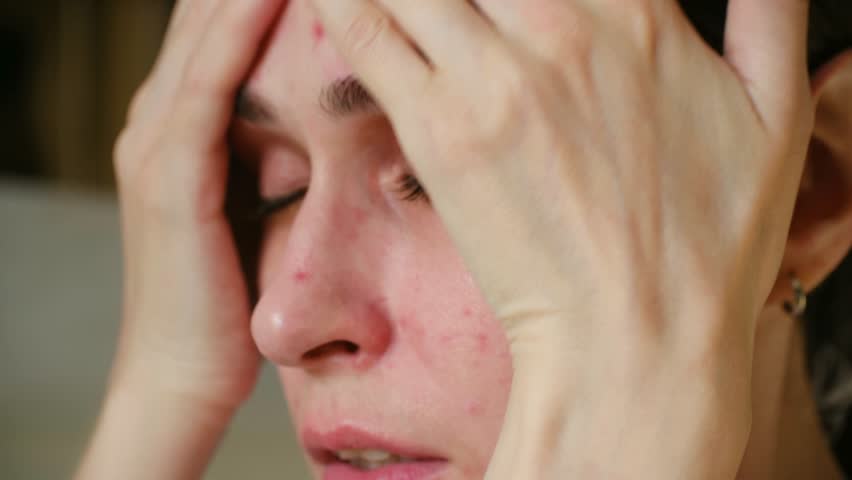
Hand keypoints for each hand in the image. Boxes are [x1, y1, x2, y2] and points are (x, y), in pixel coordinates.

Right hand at [111, 0, 282, 415]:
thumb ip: (264, 156)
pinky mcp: (170, 179)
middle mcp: (155, 122)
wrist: (184, 373)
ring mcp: (154, 146)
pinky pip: (207, 89)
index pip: (211, 33)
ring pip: (201, 40)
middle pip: (201, 19)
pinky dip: (235, 36)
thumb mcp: (250, 208)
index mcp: (176, 127)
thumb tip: (308, 124)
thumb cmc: (228, 295)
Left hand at [308, 0, 813, 477]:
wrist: (637, 340)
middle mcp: (560, 26)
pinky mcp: (438, 132)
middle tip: (457, 4)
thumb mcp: (776, 116)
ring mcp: (491, 77)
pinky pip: (367, 32)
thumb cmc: (708, 244)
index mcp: (638, 12)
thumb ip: (768, 17)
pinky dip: (340, 0)